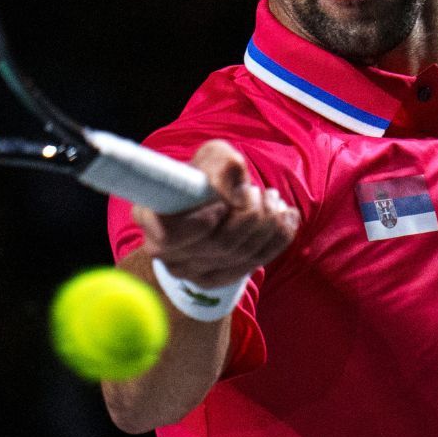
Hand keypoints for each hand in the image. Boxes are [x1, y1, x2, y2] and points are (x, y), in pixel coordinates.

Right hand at [133, 139, 299, 288]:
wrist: (209, 202)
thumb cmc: (205, 176)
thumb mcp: (212, 157)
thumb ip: (222, 164)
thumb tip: (237, 194)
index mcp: (150, 218)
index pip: (171, 234)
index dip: (202, 221)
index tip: (223, 204)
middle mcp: (167, 252)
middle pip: (219, 244)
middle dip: (250, 215)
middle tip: (259, 191)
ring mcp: (192, 272)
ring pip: (240, 255)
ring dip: (268, 223)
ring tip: (273, 198)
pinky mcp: (218, 279)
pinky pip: (255, 263)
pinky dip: (279, 238)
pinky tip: (287, 216)